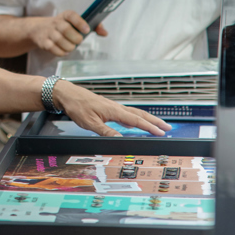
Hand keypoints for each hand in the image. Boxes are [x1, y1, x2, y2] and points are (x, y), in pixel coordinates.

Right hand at [29, 11, 104, 57]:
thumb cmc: (64, 26)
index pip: (71, 15)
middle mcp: (56, 22)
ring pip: (60, 40)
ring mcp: (49, 32)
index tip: (87, 30)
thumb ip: (93, 26)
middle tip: (79, 40)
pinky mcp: (44, 42)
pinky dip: (61, 52)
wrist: (39, 29)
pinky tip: (64, 50)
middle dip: (75, 38)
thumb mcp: (76, 23)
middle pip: (65, 29)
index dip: (79, 22)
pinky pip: (54, 49)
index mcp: (65, 15)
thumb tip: (105, 33)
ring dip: (69, 46)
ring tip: (72, 46)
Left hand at [53, 80, 167, 137]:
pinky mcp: (108, 107)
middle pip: (140, 114)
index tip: (161, 132)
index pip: (136, 120)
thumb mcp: (90, 123)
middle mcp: (116, 107)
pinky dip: (135, 118)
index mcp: (114, 110)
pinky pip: (126, 113)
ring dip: (147, 119)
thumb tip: (120, 139)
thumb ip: (106, 132)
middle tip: (167, 127)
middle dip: (154, 121)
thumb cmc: (78, 106)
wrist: (67, 95)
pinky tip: (135, 122)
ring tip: (157, 124)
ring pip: (134, 113)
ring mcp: (113, 107)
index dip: (150, 127)